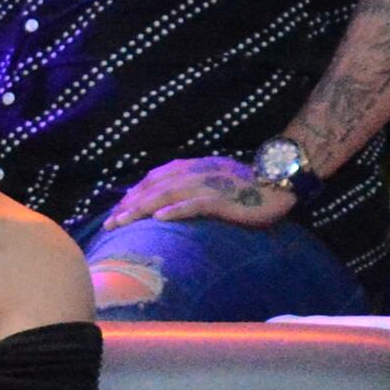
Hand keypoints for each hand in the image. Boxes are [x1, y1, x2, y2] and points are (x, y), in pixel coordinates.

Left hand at [112, 155, 294, 226]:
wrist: (279, 180)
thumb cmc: (247, 184)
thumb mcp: (213, 178)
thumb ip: (191, 183)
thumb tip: (167, 200)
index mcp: (191, 167)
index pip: (153, 179)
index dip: (133, 194)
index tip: (116, 211)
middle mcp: (195, 173)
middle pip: (154, 187)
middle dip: (129, 204)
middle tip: (110, 223)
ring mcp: (209, 185)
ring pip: (167, 194)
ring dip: (143, 208)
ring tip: (124, 221)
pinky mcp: (223, 199)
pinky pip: (195, 204)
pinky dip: (176, 209)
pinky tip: (160, 218)